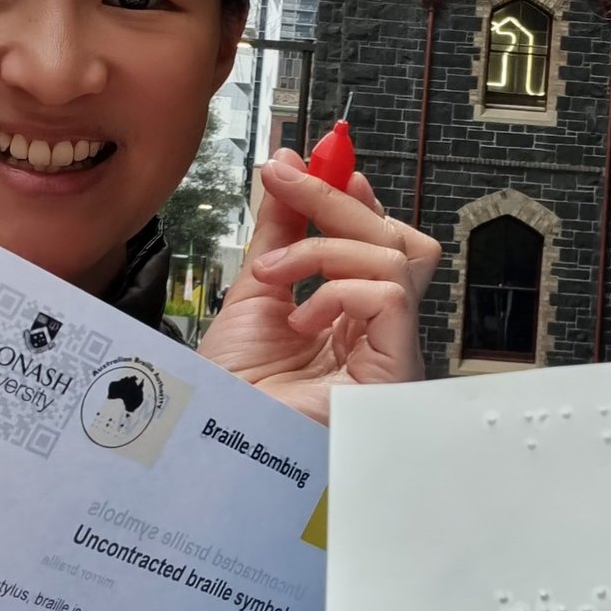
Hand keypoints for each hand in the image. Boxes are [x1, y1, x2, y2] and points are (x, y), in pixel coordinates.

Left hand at [198, 149, 440, 424]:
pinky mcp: (394, 369)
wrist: (214, 449)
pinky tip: (301, 319)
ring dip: (325, 247)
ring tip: (273, 274)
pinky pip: (388, 295)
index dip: (353, 196)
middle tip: (286, 178)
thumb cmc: (233, 392)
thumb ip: (281, 229)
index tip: (312, 160)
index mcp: (351, 316)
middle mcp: (378, 332)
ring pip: (396, 257)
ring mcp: (390, 351)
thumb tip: (291, 166)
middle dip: (338, 200)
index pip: (377, 241)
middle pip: (395, 239)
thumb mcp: (254, 290)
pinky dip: (338, 289)